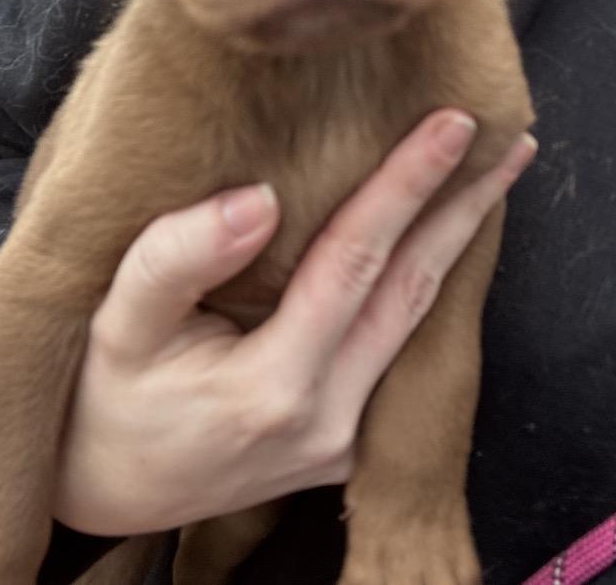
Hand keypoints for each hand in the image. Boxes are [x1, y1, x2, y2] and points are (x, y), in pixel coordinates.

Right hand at [54, 109, 535, 534]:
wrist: (108, 490)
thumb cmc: (104, 400)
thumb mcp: (113, 324)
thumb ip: (177, 259)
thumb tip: (259, 199)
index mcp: (274, 388)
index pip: (357, 262)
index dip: (407, 185)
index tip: (454, 124)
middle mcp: (330, 418)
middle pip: (413, 289)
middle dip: (465, 208)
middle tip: (512, 139)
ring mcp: (347, 438)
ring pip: (417, 317)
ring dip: (458, 241)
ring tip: (493, 177)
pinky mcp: (348, 440)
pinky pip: (399, 343)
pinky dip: (427, 279)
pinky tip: (443, 235)